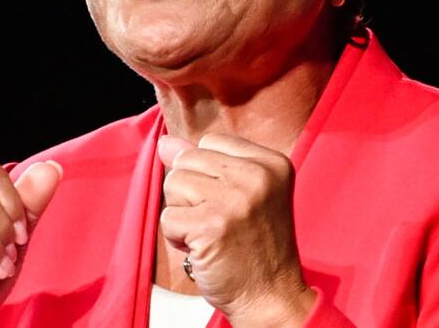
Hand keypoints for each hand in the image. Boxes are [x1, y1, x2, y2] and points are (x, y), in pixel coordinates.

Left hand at [158, 134, 315, 326]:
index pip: (209, 141)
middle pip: (186, 160)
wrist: (272, 297)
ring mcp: (235, 200)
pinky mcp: (211, 225)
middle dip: (190, 193)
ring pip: (172, 184)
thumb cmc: (254, 246)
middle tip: (219, 221)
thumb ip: (205, 163)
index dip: (206, 173)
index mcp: (271, 162)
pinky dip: (176, 238)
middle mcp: (257, 176)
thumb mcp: (241, 194)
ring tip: (210, 233)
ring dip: (182, 214)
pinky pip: (167, 218)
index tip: (230, 202)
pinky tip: (203, 249)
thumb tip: (165, 142)